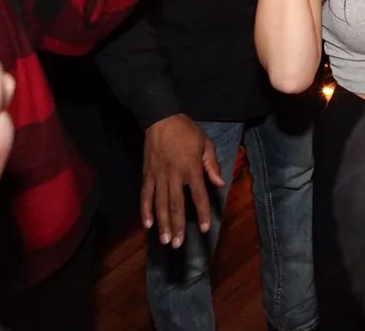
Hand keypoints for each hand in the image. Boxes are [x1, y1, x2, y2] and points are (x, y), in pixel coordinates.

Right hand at [141, 114, 224, 247]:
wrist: (161, 119)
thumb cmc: (187, 131)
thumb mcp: (205, 144)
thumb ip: (212, 165)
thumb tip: (220, 184)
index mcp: (191, 168)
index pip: (198, 195)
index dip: (201, 212)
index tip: (203, 228)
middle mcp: (174, 175)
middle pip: (176, 205)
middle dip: (177, 226)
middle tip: (177, 244)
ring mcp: (158, 176)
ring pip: (160, 204)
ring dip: (162, 223)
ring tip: (164, 240)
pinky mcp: (147, 175)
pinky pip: (145, 195)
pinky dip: (145, 210)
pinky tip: (146, 224)